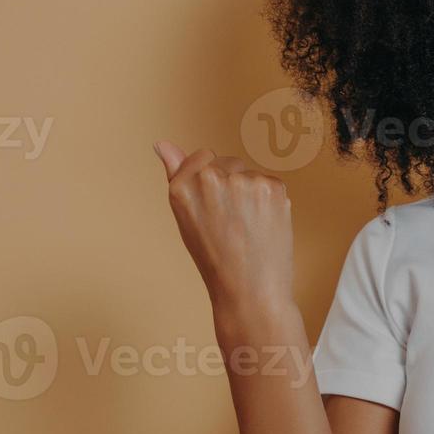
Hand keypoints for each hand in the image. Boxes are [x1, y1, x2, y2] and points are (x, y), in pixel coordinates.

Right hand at [153, 140, 294, 313]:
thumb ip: (176, 174)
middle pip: (229, 162)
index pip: (202, 156)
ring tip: (247, 226)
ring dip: (252, 193)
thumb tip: (161, 144)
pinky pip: (271, 183)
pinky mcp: (272, 186)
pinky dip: (271, 201)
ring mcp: (243, 181)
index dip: (211, 182)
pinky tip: (264, 224)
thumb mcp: (186, 217)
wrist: (249, 289)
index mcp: (182, 186)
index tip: (214, 205)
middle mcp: (210, 178)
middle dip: (232, 185)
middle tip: (231, 222)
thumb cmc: (215, 258)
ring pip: (250, 174)